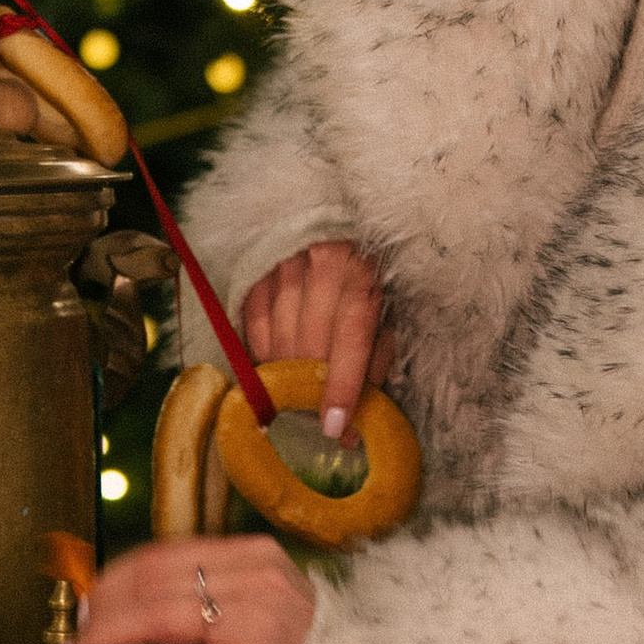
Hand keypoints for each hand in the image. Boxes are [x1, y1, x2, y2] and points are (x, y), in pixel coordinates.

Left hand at [56, 535, 315, 643]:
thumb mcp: (268, 607)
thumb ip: (215, 597)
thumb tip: (137, 603)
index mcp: (259, 557)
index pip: (167, 555)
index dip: (118, 575)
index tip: (93, 597)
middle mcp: (256, 581)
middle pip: (152, 581)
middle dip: (103, 605)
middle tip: (79, 628)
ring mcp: (251, 624)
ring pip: (151, 617)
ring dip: (102, 635)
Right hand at [242, 239, 390, 443]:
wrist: (349, 216)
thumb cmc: (373, 271)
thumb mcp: (389, 310)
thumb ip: (374, 362)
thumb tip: (351, 424)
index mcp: (366, 273)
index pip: (351, 338)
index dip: (341, 386)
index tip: (334, 426)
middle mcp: (325, 263)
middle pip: (309, 343)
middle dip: (312, 386)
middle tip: (316, 409)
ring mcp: (287, 260)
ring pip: (279, 336)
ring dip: (288, 371)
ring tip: (299, 384)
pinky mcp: (262, 264)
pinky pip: (253, 320)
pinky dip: (264, 347)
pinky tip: (278, 356)